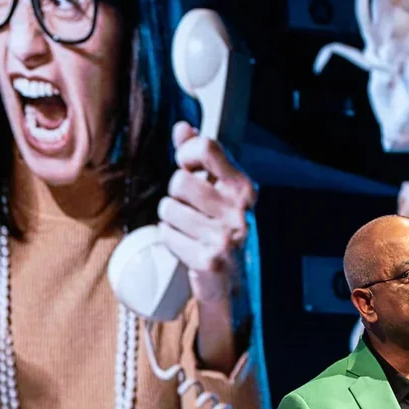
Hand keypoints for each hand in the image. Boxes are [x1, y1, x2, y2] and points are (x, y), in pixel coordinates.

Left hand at [157, 121, 257, 303]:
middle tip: (191, 210)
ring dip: (171, 220)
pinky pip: (166, 234)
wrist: (228, 280)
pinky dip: (170, 239)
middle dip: (177, 195)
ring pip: (167, 208)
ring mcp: (226, 236)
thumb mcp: (213, 188)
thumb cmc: (216, 227)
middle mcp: (239, 209)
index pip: (206, 147)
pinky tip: (187, 245)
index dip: (186, 155)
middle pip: (179, 181)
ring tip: (189, 229)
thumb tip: (183, 128)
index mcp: (242, 186)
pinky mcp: (209, 259)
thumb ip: (197, 156)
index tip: (188, 167)